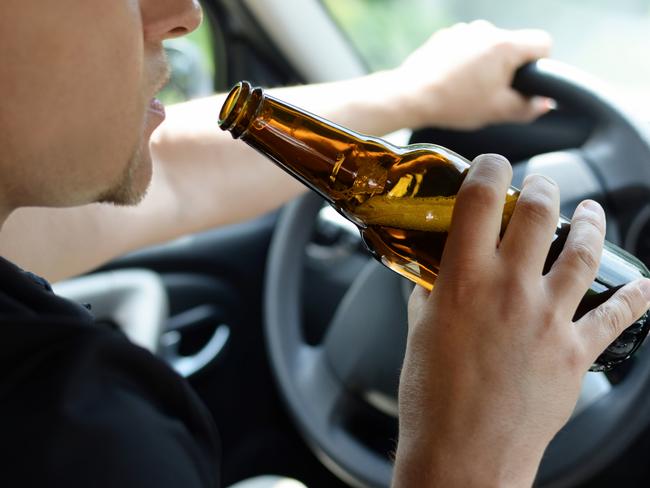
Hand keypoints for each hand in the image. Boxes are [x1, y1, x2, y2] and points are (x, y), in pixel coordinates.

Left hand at [387, 21, 552, 129]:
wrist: (411, 96)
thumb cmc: (454, 104)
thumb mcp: (497, 112)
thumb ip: (527, 108)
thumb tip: (543, 104)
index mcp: (504, 45)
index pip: (543, 43)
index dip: (541, 64)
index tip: (526, 82)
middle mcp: (486, 30)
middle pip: (513, 46)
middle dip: (509, 69)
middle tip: (492, 94)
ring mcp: (463, 31)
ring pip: (488, 47)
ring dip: (485, 65)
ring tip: (468, 90)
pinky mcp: (445, 36)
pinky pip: (467, 47)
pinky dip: (465, 62)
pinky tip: (453, 82)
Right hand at [392, 154, 649, 486]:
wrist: (464, 457)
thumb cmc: (432, 400)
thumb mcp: (419, 333)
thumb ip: (430, 294)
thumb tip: (436, 273)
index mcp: (464, 281)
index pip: (481, 199)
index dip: (489, 168)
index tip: (491, 165)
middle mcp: (510, 290)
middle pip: (539, 212)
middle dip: (541, 187)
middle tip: (539, 186)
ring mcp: (549, 318)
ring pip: (583, 251)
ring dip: (590, 222)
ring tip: (591, 212)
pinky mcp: (576, 352)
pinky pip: (617, 316)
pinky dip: (633, 297)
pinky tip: (641, 285)